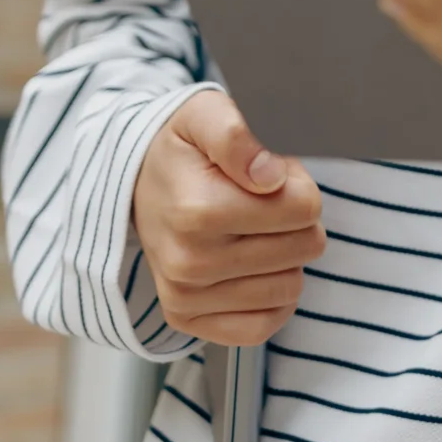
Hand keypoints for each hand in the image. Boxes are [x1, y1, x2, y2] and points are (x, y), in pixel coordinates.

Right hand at [131, 90, 325, 344]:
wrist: (137, 183)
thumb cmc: (182, 150)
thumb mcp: (206, 115)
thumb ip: (237, 137)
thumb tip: (269, 177)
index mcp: (198, 211)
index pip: (305, 208)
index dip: (299, 185)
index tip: (270, 176)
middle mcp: (189, 263)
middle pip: (305, 247)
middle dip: (295, 219)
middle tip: (261, 201)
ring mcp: (186, 297)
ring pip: (291, 287)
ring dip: (284, 257)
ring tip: (250, 230)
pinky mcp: (187, 321)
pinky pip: (262, 327)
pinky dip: (270, 299)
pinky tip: (253, 269)